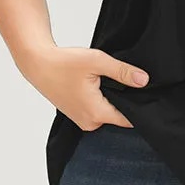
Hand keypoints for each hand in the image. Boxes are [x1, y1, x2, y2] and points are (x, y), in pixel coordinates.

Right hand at [15, 45, 150, 130]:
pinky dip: (103, 100)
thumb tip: (144, 80)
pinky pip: (99, 112)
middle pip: (120, 117)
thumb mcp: (97, 61)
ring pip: (109, 114)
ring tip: (111, 82)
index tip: (146, 93)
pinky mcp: (78, 116)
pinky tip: (100, 86)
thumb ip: (122, 72)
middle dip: (126, 101)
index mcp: (96, 113)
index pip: (129, 120)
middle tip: (128, 82)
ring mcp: (83, 121)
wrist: (39, 64)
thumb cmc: (64, 63)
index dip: (139, 107)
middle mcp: (90, 123)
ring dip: (113, 100)